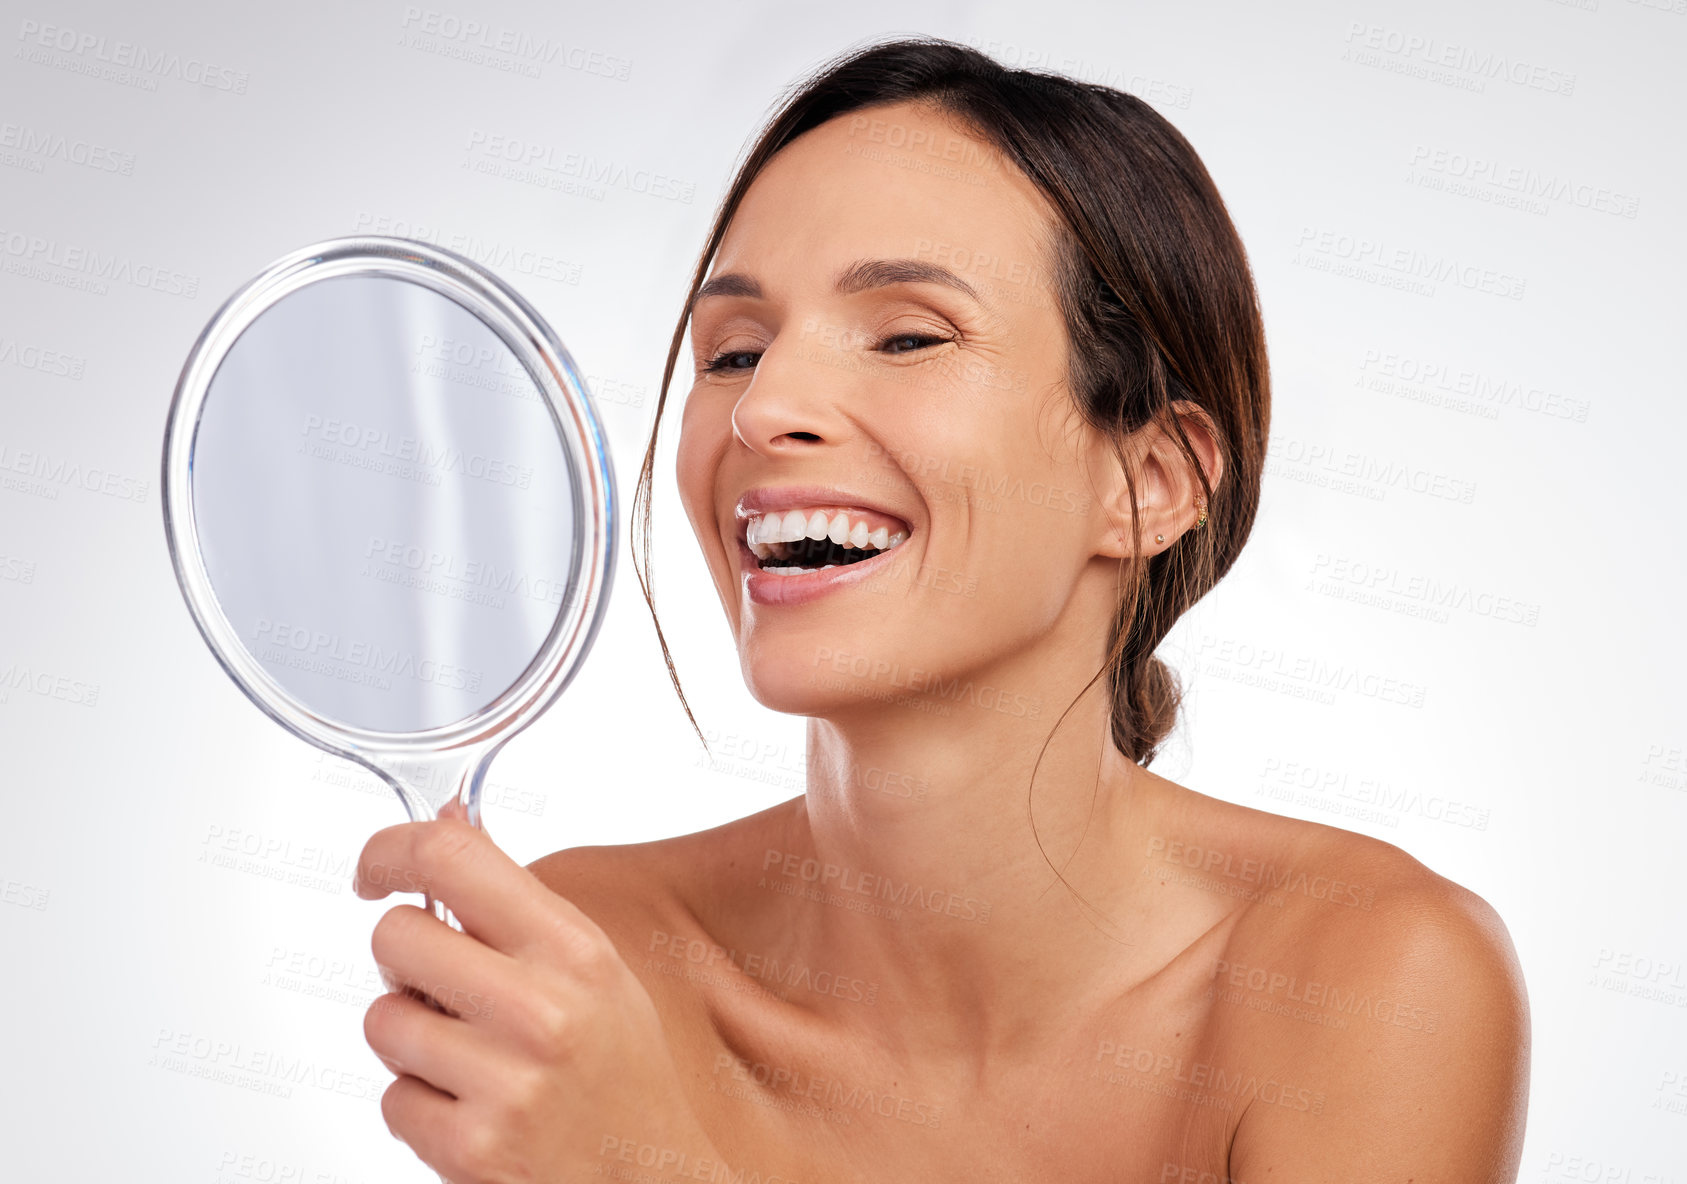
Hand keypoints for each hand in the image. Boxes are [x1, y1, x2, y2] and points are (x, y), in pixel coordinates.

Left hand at [354, 811, 721, 1181]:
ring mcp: (504, 1084)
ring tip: (470, 1058)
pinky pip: (390, 1099)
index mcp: (574, 950)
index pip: (452, 857)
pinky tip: (474, 1109)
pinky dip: (419, 1106)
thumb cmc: (623, 1074)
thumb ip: (515, 899)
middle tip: (443, 986)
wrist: (651, 1182)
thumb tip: (445, 817)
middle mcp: (541, 1010)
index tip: (376, 869)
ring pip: (381, 1021)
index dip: (390, 849)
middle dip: (404, 961)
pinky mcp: (472, 1150)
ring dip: (410, 1039)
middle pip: (393, 938)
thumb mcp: (593, 969)